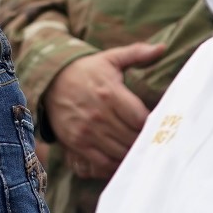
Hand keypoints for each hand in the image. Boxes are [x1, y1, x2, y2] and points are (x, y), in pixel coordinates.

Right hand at [43, 43, 166, 179]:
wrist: (51, 81)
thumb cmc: (86, 70)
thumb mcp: (110, 58)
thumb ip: (137, 53)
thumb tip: (162, 48)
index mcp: (110, 93)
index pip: (140, 119)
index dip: (153, 125)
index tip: (159, 125)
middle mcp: (99, 114)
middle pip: (132, 138)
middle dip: (145, 141)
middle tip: (153, 140)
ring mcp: (87, 131)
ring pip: (120, 152)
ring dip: (132, 153)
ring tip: (141, 149)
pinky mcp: (77, 143)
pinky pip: (102, 162)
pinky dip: (116, 164)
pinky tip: (123, 158)